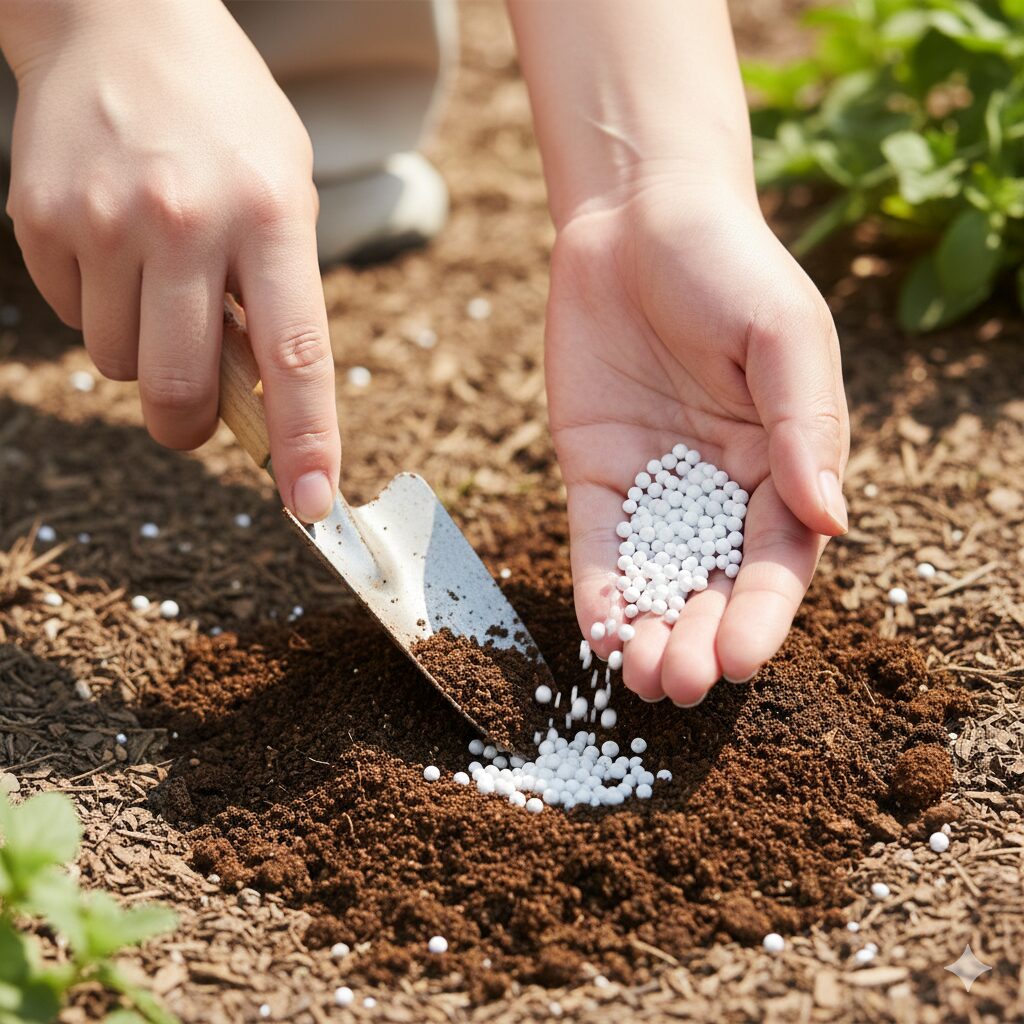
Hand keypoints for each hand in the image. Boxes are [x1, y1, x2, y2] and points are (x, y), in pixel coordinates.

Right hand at [2, 1, 338, 521]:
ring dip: (145, 353)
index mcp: (270, 216)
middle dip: (189, 424)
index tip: (312, 505)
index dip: (305, 440)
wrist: (120, 21)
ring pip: (120, 363)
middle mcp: (185, 220)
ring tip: (160, 283)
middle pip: (180, 387)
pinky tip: (116, 249)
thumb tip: (258, 402)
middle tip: (196, 417)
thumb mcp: (284, 196)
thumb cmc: (226, 127)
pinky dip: (101, 309)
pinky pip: (75, 319)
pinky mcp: (38, 218)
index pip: (296, 355)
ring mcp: (103, 218)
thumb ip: (278, 297)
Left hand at [547, 179, 849, 704]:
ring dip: (648, 632)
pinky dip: (598, 589)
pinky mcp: (596, 475)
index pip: (778, 558)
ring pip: (656, 578)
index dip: (762, 614)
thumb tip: (831, 521)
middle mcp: (722, 489)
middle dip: (698, 638)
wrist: (636, 219)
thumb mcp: (783, 335)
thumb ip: (804, 425)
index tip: (741, 661)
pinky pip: (599, 544)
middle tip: (677, 686)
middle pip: (715, 584)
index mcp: (782, 464)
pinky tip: (596, 632)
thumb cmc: (728, 266)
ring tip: (637, 679)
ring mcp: (655, 487)